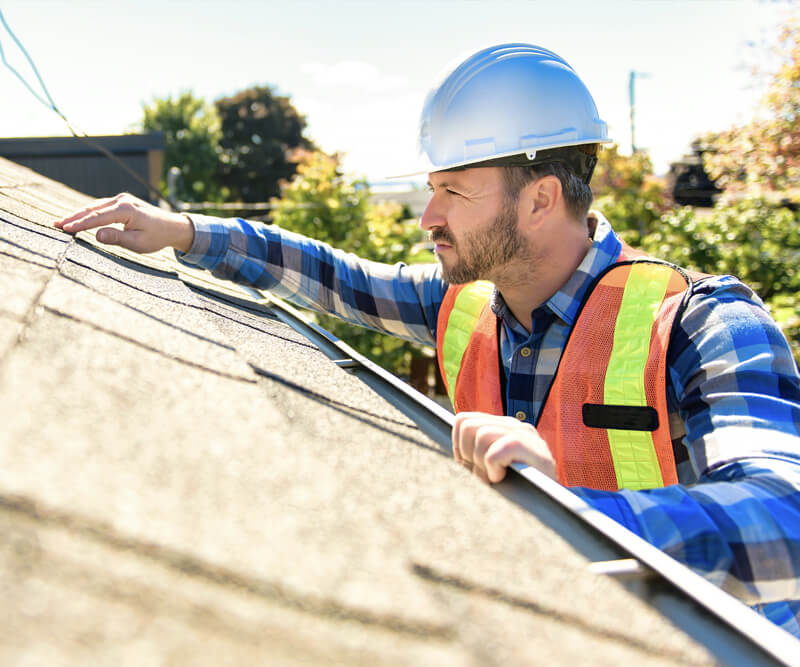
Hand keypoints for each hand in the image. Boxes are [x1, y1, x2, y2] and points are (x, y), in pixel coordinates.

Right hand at [53, 193, 194, 253]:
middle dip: (74, 217)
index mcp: (126, 209)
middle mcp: (123, 200)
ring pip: (95, 206)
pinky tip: (78, 218)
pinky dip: (89, 212)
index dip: (80, 224)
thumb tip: (96, 235)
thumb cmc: (156, 237)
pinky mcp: (122, 202)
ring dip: (79, 214)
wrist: (172, 227)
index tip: (65, 229)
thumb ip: (117, 238)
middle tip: (56, 224)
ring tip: (62, 222)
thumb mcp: (138, 242)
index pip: (98, 217)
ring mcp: (122, 199)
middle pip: (93, 209)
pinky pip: (101, 206)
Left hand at [452, 412, 556, 483]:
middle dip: (468, 456)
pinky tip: (502, 478)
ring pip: (482, 435)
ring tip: (494, 479)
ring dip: (482, 465)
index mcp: (500, 426)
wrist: (551, 509)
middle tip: (483, 476)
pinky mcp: (535, 449)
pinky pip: (496, 452)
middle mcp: (513, 424)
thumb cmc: (514, 491)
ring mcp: (526, 434)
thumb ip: (472, 454)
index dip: (459, 446)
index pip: (463, 420)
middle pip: (468, 426)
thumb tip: (451, 451)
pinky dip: (493, 469)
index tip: (469, 466)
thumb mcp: (487, 468)